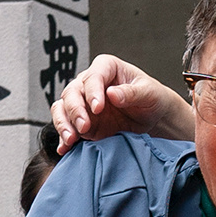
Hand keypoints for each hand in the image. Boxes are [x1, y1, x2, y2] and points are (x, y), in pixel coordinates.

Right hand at [49, 55, 197, 149]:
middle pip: (72, 92)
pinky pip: (67, 127)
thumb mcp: (148, 93)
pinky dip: (64, 138)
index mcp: (106, 68)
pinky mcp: (82, 121)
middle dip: (75, 110)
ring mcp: (83, 103)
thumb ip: (131, 93)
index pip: (93, 77)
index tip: (97, 108)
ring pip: (63, 109)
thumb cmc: (151, 97)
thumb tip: (112, 94)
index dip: (92, 92)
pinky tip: (65, 148)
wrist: (152, 117)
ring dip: (64, 124)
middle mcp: (90, 83)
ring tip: (71, 139)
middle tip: (84, 126)